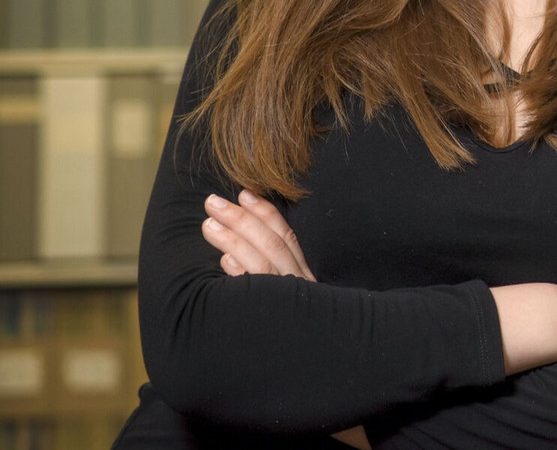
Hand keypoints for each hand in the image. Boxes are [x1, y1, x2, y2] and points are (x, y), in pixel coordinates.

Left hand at [202, 193, 365, 446]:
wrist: (339, 371)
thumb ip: (280, 279)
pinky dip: (244, 276)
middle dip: (243, 219)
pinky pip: (262, 297)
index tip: (245, 193)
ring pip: (264, 264)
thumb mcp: (301, 303)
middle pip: (273, 246)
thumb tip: (233, 257)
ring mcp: (293, 305)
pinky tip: (225, 262)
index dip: (266, 214)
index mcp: (306, 279)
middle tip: (213, 202)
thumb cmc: (310, 337)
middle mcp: (303, 288)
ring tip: (209, 224)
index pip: (287, 238)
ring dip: (236, 240)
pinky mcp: (281, 323)